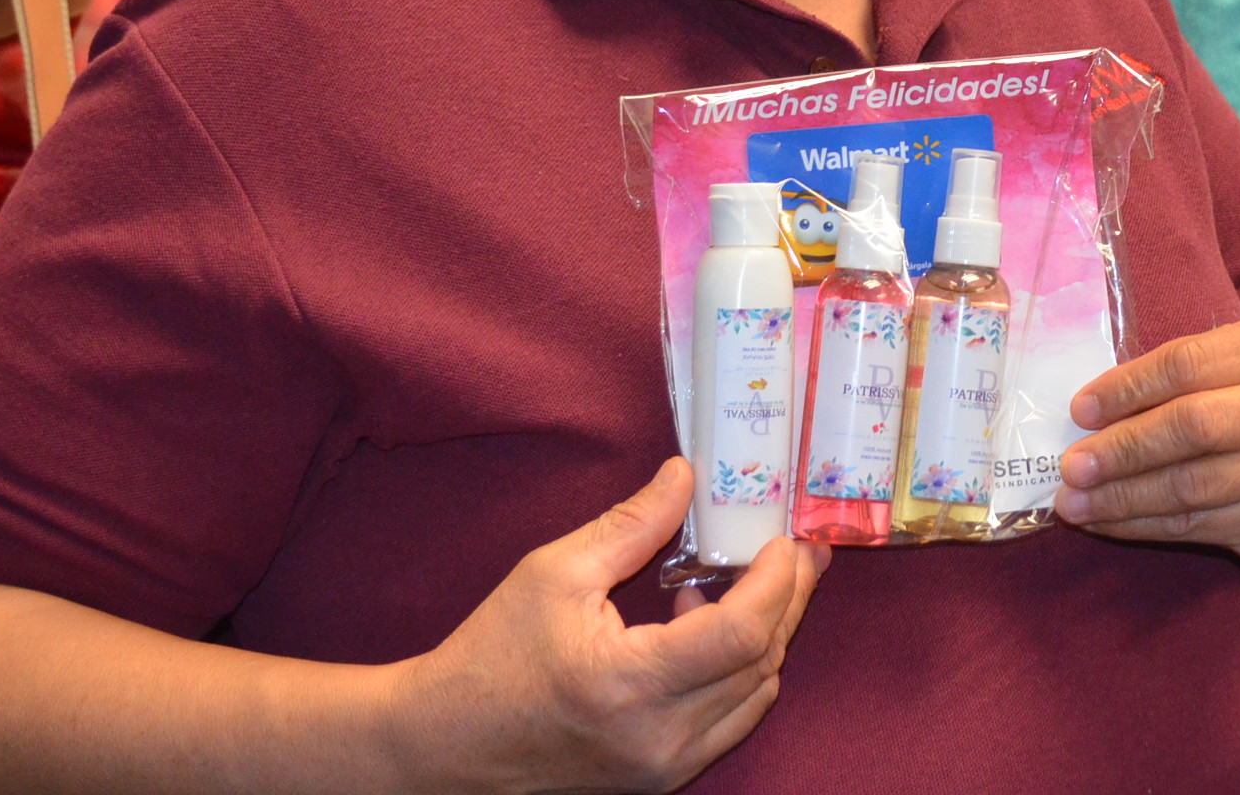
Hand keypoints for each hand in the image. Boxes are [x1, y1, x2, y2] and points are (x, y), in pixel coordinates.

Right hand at [393, 457, 825, 794]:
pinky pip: (729, 722)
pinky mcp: (659, 778)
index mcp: (629, 684)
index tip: (783, 539)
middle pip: (761, 663)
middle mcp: (657, 738)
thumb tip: (687, 475)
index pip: (741, 633)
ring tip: (747, 582)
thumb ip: (632, 524)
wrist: (447, 742)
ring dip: (766, 636)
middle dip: (786, 600)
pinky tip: (705, 630)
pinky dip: (738, 673)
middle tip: (793, 552)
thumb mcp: (556, 573)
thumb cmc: (493, 653)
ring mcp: (662, 767)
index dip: (776, 581)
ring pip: (754, 696)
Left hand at [1054, 319, 1239, 562]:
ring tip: (1073, 503)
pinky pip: (1195, 526)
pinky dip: (1140, 526)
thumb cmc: (1236, 395)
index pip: (1188, 365)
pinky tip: (1103, 522)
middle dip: (1125, 449)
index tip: (1080, 411)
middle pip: (1195, 428)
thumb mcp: (1216, 363)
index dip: (1129, 388)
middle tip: (1072, 466)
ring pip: (1193, 487)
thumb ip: (1163, 377)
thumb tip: (1088, 412)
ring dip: (1124, 497)